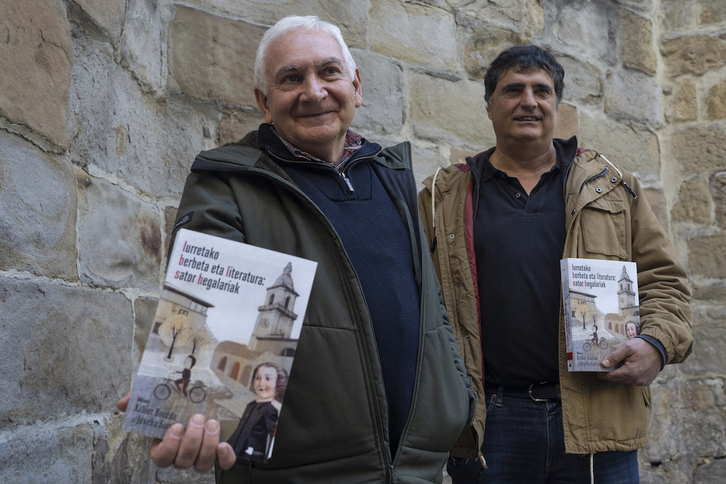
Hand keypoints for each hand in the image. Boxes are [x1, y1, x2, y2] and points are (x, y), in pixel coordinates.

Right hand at [116, 392, 235, 470]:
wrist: (206, 394)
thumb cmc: (179, 400)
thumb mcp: (158, 396)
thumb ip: (139, 398)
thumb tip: (122, 403)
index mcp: (165, 445)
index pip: (161, 458)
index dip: (169, 447)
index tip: (176, 427)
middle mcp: (183, 454)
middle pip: (183, 461)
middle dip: (191, 441)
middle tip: (198, 418)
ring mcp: (202, 455)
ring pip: (202, 464)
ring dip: (207, 445)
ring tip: (212, 424)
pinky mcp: (221, 452)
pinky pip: (224, 464)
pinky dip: (225, 458)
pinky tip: (224, 445)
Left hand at [598, 338, 660, 385]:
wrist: (660, 349)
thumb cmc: (643, 346)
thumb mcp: (627, 348)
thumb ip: (615, 356)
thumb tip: (603, 364)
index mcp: (630, 372)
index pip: (611, 377)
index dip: (602, 374)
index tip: (597, 370)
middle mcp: (636, 380)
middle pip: (617, 380)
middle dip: (610, 374)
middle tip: (606, 366)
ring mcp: (642, 382)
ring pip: (624, 381)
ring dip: (619, 375)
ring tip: (618, 365)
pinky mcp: (646, 382)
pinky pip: (633, 381)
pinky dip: (628, 376)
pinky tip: (628, 368)